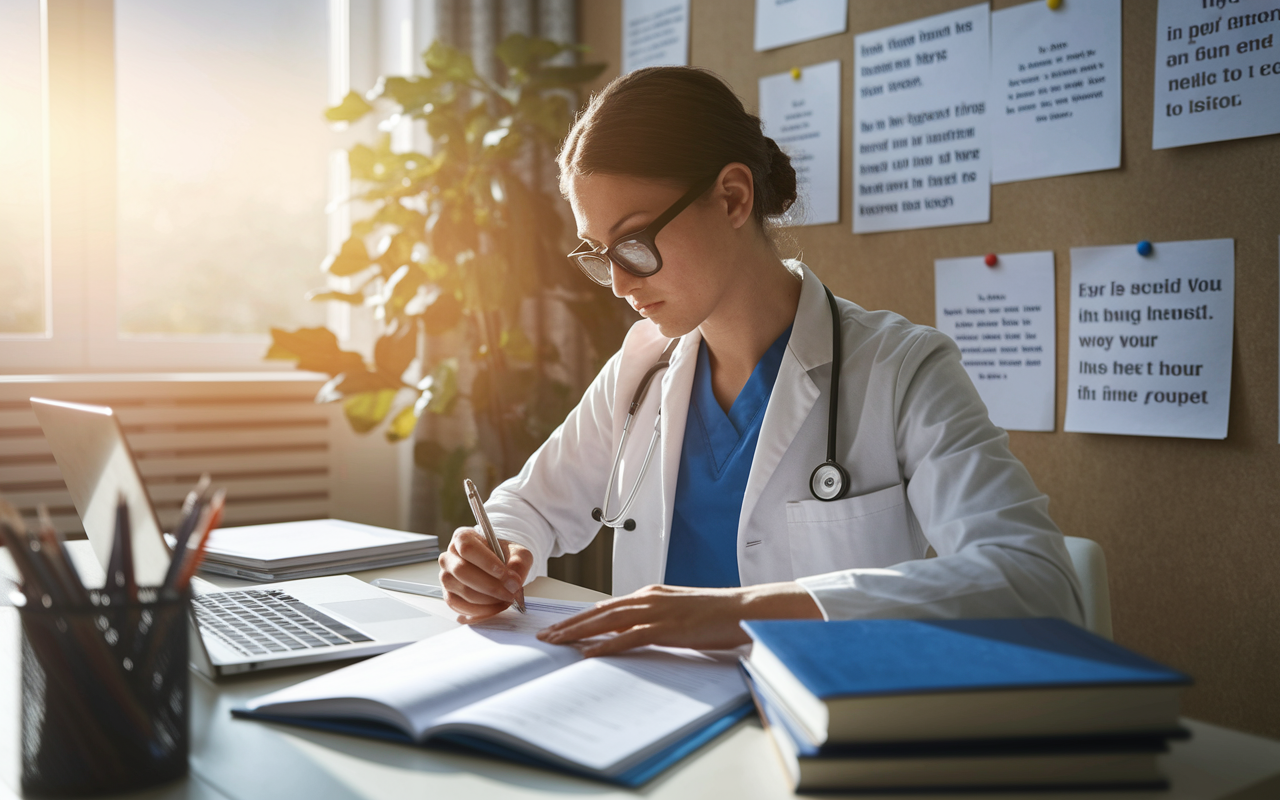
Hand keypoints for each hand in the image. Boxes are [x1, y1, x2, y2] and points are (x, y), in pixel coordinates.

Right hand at [438, 527, 532, 623]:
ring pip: (462, 591)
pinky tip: (496, 607)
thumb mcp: (518, 553)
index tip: (507, 576)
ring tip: (506, 599)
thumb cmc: (504, 556)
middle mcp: (449, 556)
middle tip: (511, 593)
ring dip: (488, 600)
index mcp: (462, 538)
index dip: (487, 563)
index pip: (468, 548)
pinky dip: (481, 611)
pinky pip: (461, 607)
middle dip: (491, 586)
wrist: (500, 567)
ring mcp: (446, 577)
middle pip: (462, 571)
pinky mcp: (449, 595)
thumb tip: (514, 582)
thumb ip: (519, 563)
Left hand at [535, 582, 822, 656]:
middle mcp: (648, 599)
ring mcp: (657, 612)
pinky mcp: (667, 628)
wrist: (744, 609)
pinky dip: (606, 646)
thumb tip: (630, 634)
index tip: (559, 626)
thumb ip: (654, 620)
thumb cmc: (716, 614)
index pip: (607, 607)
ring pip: (607, 622)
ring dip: (578, 633)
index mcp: (650, 594)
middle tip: (544, 636)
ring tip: (555, 643)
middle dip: (569, 624)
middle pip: (599, 612)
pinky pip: (629, 638)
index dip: (580, 617)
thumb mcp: (679, 612)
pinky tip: (588, 653)